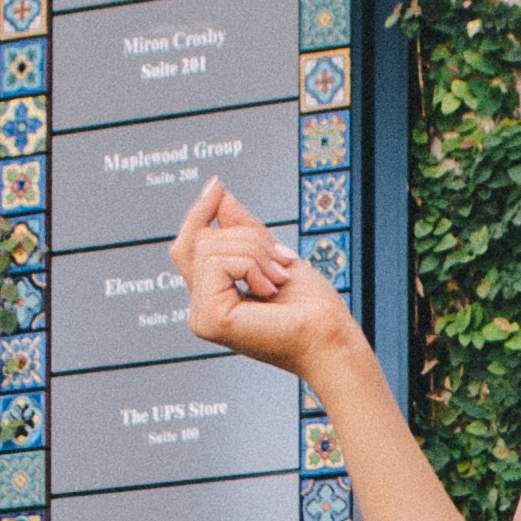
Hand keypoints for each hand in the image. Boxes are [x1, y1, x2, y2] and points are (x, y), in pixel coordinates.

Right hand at [169, 177, 355, 377]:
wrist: (331, 335)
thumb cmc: (311, 306)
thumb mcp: (273, 255)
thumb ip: (242, 230)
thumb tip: (219, 194)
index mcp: (215, 297)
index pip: (190, 246)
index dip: (199, 212)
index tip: (216, 185)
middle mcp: (202, 310)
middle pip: (201, 240)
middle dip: (247, 237)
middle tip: (282, 261)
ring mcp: (202, 317)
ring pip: (210, 247)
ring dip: (256, 253)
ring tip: (279, 279)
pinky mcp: (210, 319)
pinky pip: (218, 263)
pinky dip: (251, 266)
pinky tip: (270, 290)